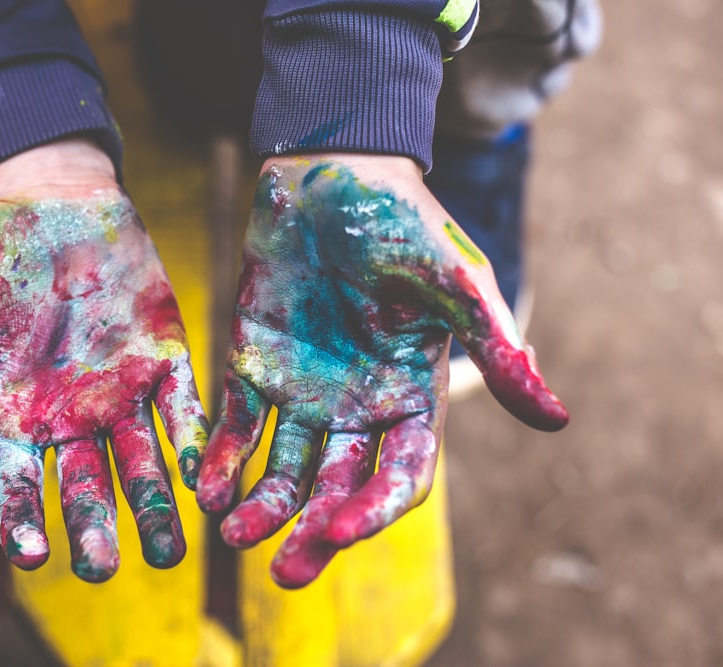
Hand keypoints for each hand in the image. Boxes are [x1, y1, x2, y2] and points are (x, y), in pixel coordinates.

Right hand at [0, 141, 207, 580]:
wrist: (55, 199)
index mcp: (19, 413)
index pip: (17, 484)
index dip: (20, 521)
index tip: (31, 555)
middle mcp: (74, 416)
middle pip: (86, 488)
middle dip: (95, 529)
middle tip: (102, 568)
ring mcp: (124, 392)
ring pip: (142, 465)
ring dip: (154, 508)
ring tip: (169, 553)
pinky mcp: (165, 361)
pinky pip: (184, 412)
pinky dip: (195, 446)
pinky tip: (205, 479)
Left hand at [197, 154, 566, 587]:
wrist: (330, 172)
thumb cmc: (403, 222)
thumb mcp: (458, 283)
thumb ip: (496, 349)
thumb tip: (557, 419)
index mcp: (410, 396)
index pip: (398, 475)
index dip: (373, 508)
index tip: (340, 529)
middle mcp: (357, 406)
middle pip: (337, 487)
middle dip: (312, 529)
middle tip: (282, 569)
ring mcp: (304, 391)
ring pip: (284, 468)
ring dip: (262, 505)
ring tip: (235, 532)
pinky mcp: (255, 366)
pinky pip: (238, 425)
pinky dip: (224, 458)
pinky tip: (207, 486)